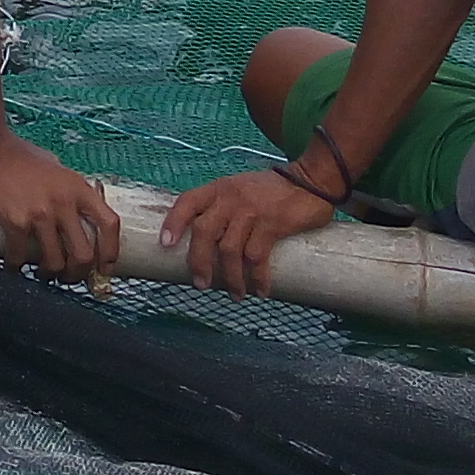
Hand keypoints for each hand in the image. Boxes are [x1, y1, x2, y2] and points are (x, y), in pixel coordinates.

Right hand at [0, 133, 120, 279]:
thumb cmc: (19, 154)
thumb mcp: (56, 167)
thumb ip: (68, 189)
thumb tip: (75, 212)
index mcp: (78, 188)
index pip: (109, 225)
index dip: (111, 252)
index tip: (105, 268)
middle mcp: (63, 202)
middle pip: (83, 254)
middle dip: (77, 274)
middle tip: (68, 277)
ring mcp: (40, 212)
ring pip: (54, 261)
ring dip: (49, 274)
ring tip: (42, 273)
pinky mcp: (14, 220)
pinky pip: (19, 255)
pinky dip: (16, 266)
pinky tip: (13, 267)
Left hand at [159, 165, 340, 296]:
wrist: (310, 181)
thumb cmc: (271, 191)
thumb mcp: (239, 188)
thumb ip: (222, 206)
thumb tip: (202, 239)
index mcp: (219, 189)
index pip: (187, 201)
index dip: (173, 222)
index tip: (165, 244)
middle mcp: (230, 198)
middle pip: (204, 232)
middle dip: (199, 262)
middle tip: (201, 284)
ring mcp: (251, 211)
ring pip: (229, 250)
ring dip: (230, 277)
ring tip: (236, 294)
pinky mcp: (272, 224)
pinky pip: (257, 257)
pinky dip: (257, 278)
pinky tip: (260, 290)